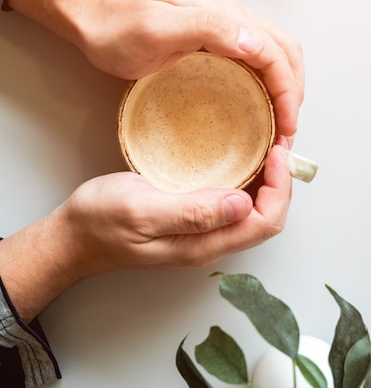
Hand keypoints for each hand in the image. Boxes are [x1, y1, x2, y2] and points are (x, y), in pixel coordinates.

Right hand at [0, 144, 290, 321]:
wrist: (73, 236)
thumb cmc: (101, 221)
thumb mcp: (143, 211)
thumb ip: (192, 212)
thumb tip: (244, 203)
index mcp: (203, 244)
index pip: (264, 222)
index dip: (280, 189)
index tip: (276, 152)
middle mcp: (209, 242)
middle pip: (264, 219)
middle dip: (281, 184)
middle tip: (277, 144)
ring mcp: (201, 233)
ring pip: (250, 211)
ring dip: (266, 181)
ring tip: (266, 146)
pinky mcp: (191, 220)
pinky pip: (230, 203)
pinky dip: (245, 180)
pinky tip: (238, 157)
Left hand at [80, 0, 303, 137]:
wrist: (95, 19)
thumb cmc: (118, 28)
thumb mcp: (157, 28)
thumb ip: (207, 28)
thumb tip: (255, 44)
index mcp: (223, 14)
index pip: (274, 52)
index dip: (287, 91)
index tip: (286, 126)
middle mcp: (230, 18)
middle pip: (284, 52)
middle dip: (294, 92)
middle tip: (287, 132)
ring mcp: (224, 28)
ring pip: (274, 56)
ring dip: (286, 89)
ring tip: (281, 124)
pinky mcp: (215, 42)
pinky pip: (255, 62)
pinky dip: (268, 85)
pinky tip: (262, 106)